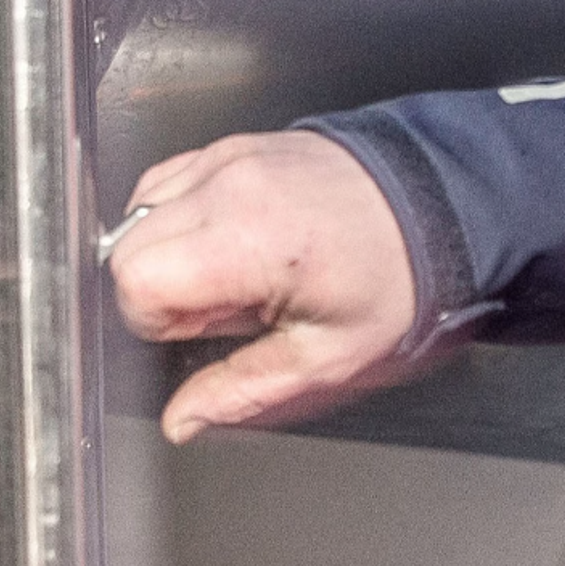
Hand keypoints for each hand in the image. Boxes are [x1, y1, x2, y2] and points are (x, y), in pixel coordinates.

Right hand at [106, 131, 422, 442]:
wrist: (438, 203)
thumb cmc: (396, 277)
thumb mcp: (326, 356)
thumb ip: (241, 390)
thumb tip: (182, 419)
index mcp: (249, 242)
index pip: (135, 280)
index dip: (157, 321)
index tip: (203, 331)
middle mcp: (228, 188)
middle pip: (125, 246)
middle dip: (158, 290)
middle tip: (223, 306)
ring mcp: (227, 158)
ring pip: (138, 212)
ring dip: (166, 251)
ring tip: (232, 271)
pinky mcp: (232, 146)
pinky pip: (167, 182)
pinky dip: (178, 217)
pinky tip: (228, 242)